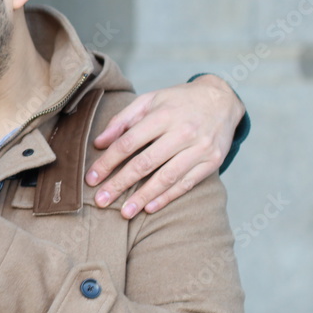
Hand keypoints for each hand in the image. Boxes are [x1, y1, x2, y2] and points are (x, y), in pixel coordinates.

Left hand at [85, 74, 244, 218]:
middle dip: (120, 184)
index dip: (107, 162)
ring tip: (125, 212)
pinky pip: (186, 183)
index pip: (128, 143)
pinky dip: (167, 197)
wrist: (222, 99)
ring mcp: (200, 149)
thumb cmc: (177, 101)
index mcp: (162, 115)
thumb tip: (98, 143)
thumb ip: (121, 120)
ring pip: (166, 177)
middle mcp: (182, 132)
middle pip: (145, 163)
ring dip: (143, 197)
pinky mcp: (212, 162)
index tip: (91, 178)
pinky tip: (150, 207)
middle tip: (101, 200)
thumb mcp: (148, 100)